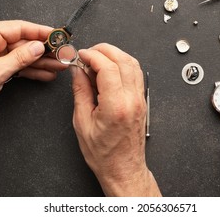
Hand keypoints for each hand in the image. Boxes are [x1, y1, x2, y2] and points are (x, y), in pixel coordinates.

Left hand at [0, 20, 66, 118]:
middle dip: (45, 50)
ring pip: (24, 55)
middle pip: (25, 42)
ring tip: (60, 66)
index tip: (58, 35)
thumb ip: (19, 58)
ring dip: (42, 62)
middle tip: (63, 54)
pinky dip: (32, 71)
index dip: (41, 32)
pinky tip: (46, 74)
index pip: (20, 28)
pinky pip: (19, 66)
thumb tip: (38, 47)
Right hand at [70, 43, 160, 195]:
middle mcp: (132, 100)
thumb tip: (78, 72)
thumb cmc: (104, 154)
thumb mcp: (82, 123)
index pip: (108, 67)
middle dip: (103, 50)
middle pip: (123, 60)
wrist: (123, 168)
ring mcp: (139, 99)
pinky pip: (136, 74)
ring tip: (97, 59)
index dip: (92, 56)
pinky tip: (110, 69)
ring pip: (133, 64)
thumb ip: (81, 92)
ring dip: (115, 55)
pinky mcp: (141, 100)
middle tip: (87, 54)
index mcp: (116, 106)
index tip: (81, 55)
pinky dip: (123, 65)